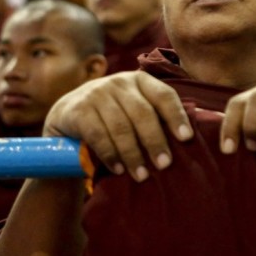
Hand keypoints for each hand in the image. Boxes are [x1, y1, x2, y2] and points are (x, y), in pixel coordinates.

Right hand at [42, 71, 192, 181]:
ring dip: (133, 154)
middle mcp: (119, 82)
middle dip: (155, 141)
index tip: (186, 138)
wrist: (66, 118)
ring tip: (141, 175)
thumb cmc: (111, 118)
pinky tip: (118, 169)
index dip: (176, 116)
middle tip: (165, 164)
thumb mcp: (132, 110)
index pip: (164, 95)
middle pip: (143, 113)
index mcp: (139, 80)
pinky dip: (110, 154)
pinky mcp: (78, 109)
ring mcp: (97, 93)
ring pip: (121, 126)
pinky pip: (97, 135)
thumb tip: (189, 143)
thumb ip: (155, 118)